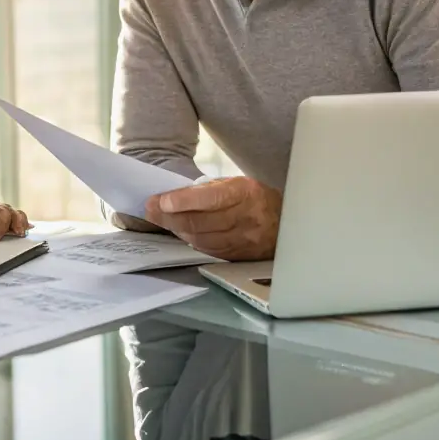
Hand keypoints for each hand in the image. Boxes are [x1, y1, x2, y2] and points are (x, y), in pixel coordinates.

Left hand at [143, 177, 281, 260]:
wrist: (288, 224)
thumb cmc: (256, 198)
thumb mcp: (237, 183)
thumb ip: (210, 190)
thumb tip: (175, 197)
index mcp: (245, 193)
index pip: (209, 199)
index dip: (182, 201)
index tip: (160, 200)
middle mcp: (246, 218)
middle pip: (200, 222)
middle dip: (170, 216)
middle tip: (150, 209)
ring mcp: (244, 240)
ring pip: (201, 238)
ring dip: (177, 229)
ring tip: (161, 219)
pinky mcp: (239, 256)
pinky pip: (208, 249)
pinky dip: (191, 240)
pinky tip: (181, 232)